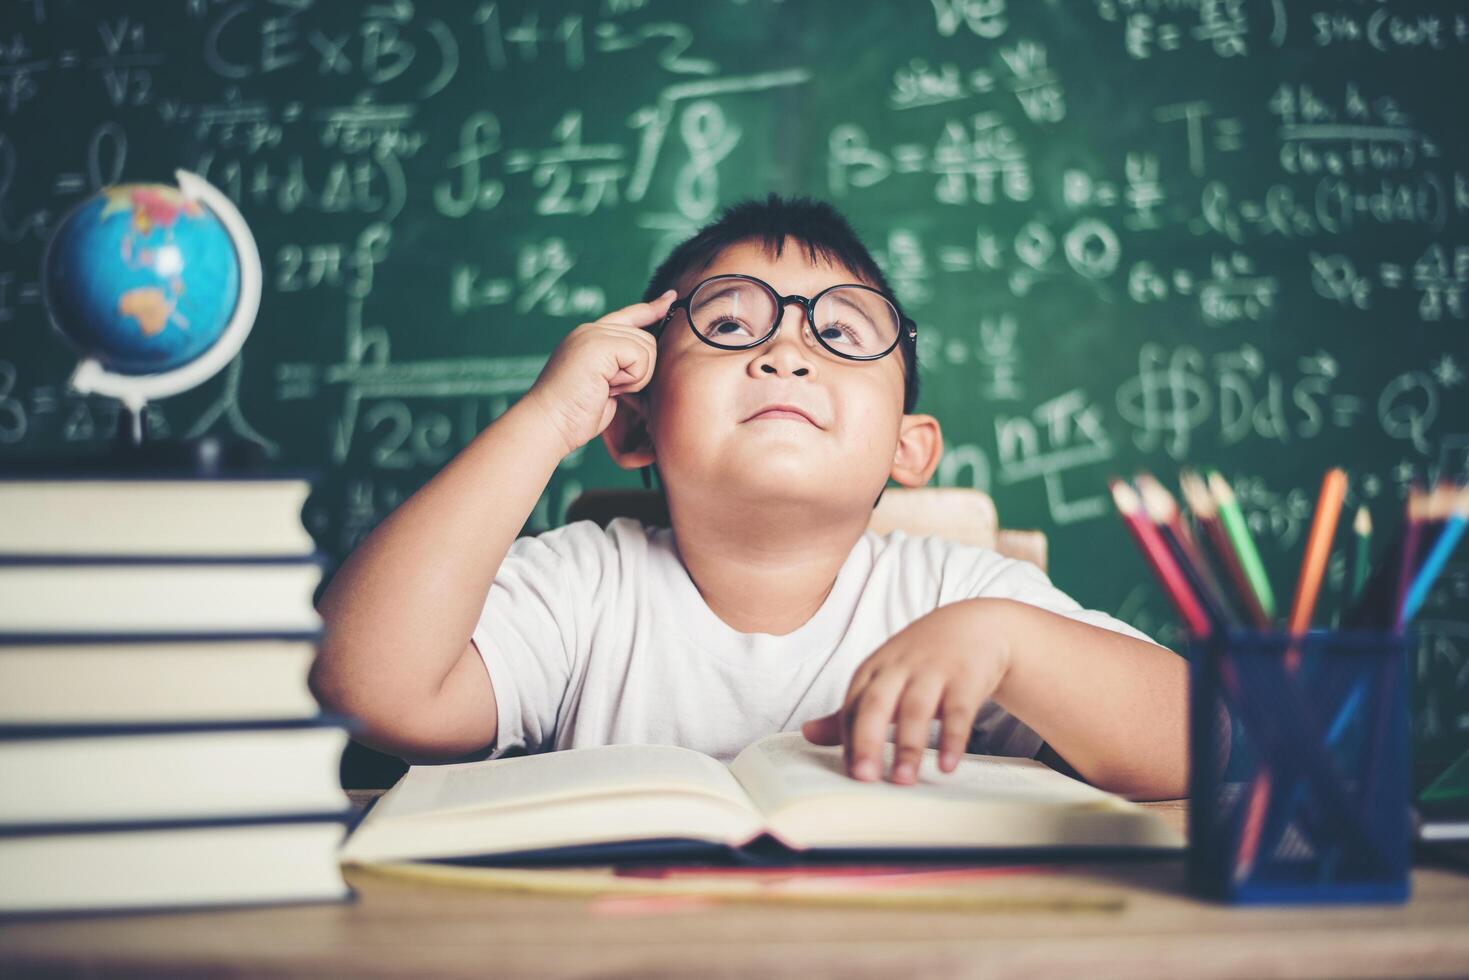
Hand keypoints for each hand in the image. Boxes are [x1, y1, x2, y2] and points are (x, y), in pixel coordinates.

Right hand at [521, 290, 676, 456]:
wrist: (549, 422)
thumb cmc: (573, 414)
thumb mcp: (602, 384)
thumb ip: (618, 365)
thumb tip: (645, 358)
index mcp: (589, 337)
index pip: (628, 315)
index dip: (651, 308)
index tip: (670, 298)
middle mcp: (591, 330)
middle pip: (646, 338)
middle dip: (638, 371)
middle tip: (609, 389)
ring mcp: (594, 334)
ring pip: (646, 347)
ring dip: (634, 377)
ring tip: (606, 389)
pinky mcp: (600, 344)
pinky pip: (640, 356)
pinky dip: (632, 379)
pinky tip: (608, 388)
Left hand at [801, 600, 1010, 784]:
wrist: (974, 627)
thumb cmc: (921, 661)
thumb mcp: (882, 680)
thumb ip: (850, 712)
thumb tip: (806, 734)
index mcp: (873, 671)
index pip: (852, 707)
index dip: (848, 740)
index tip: (849, 775)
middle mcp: (899, 668)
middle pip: (876, 704)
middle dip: (868, 741)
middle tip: (864, 778)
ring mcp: (933, 671)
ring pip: (916, 709)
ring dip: (909, 746)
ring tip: (904, 781)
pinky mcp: (965, 678)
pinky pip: (958, 711)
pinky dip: (953, 739)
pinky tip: (947, 767)